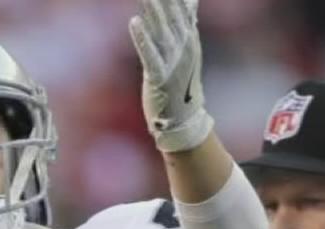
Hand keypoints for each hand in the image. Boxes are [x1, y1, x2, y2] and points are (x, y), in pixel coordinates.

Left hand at [129, 0, 213, 152]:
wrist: (183, 121)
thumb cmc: (180, 85)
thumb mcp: (187, 53)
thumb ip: (186, 26)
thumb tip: (190, 2)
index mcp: (190, 42)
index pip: (184, 11)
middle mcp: (184, 50)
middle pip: (173, 19)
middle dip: (165, 1)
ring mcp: (173, 64)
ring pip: (162, 33)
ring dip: (154, 14)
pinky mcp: (159, 78)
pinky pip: (149, 55)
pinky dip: (142, 38)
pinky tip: (134, 22)